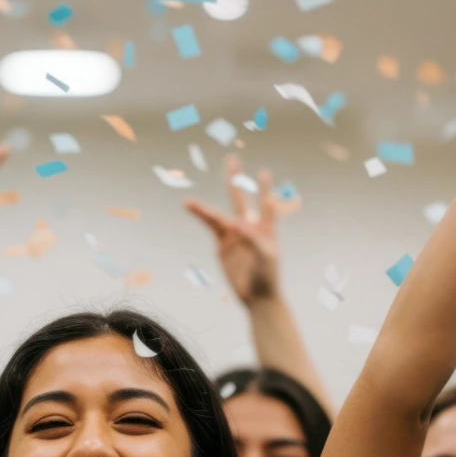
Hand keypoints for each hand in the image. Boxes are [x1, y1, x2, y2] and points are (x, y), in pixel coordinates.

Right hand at [183, 156, 280, 303]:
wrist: (257, 296)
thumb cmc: (268, 276)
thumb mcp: (266, 256)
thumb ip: (253, 239)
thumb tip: (237, 224)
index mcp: (266, 227)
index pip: (266, 203)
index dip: (265, 189)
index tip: (263, 173)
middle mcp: (249, 226)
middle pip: (241, 199)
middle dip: (236, 180)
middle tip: (232, 160)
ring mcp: (234, 234)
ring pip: (218, 215)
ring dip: (204, 208)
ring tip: (187, 201)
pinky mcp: (223, 245)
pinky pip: (211, 227)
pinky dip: (201, 217)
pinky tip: (191, 207)